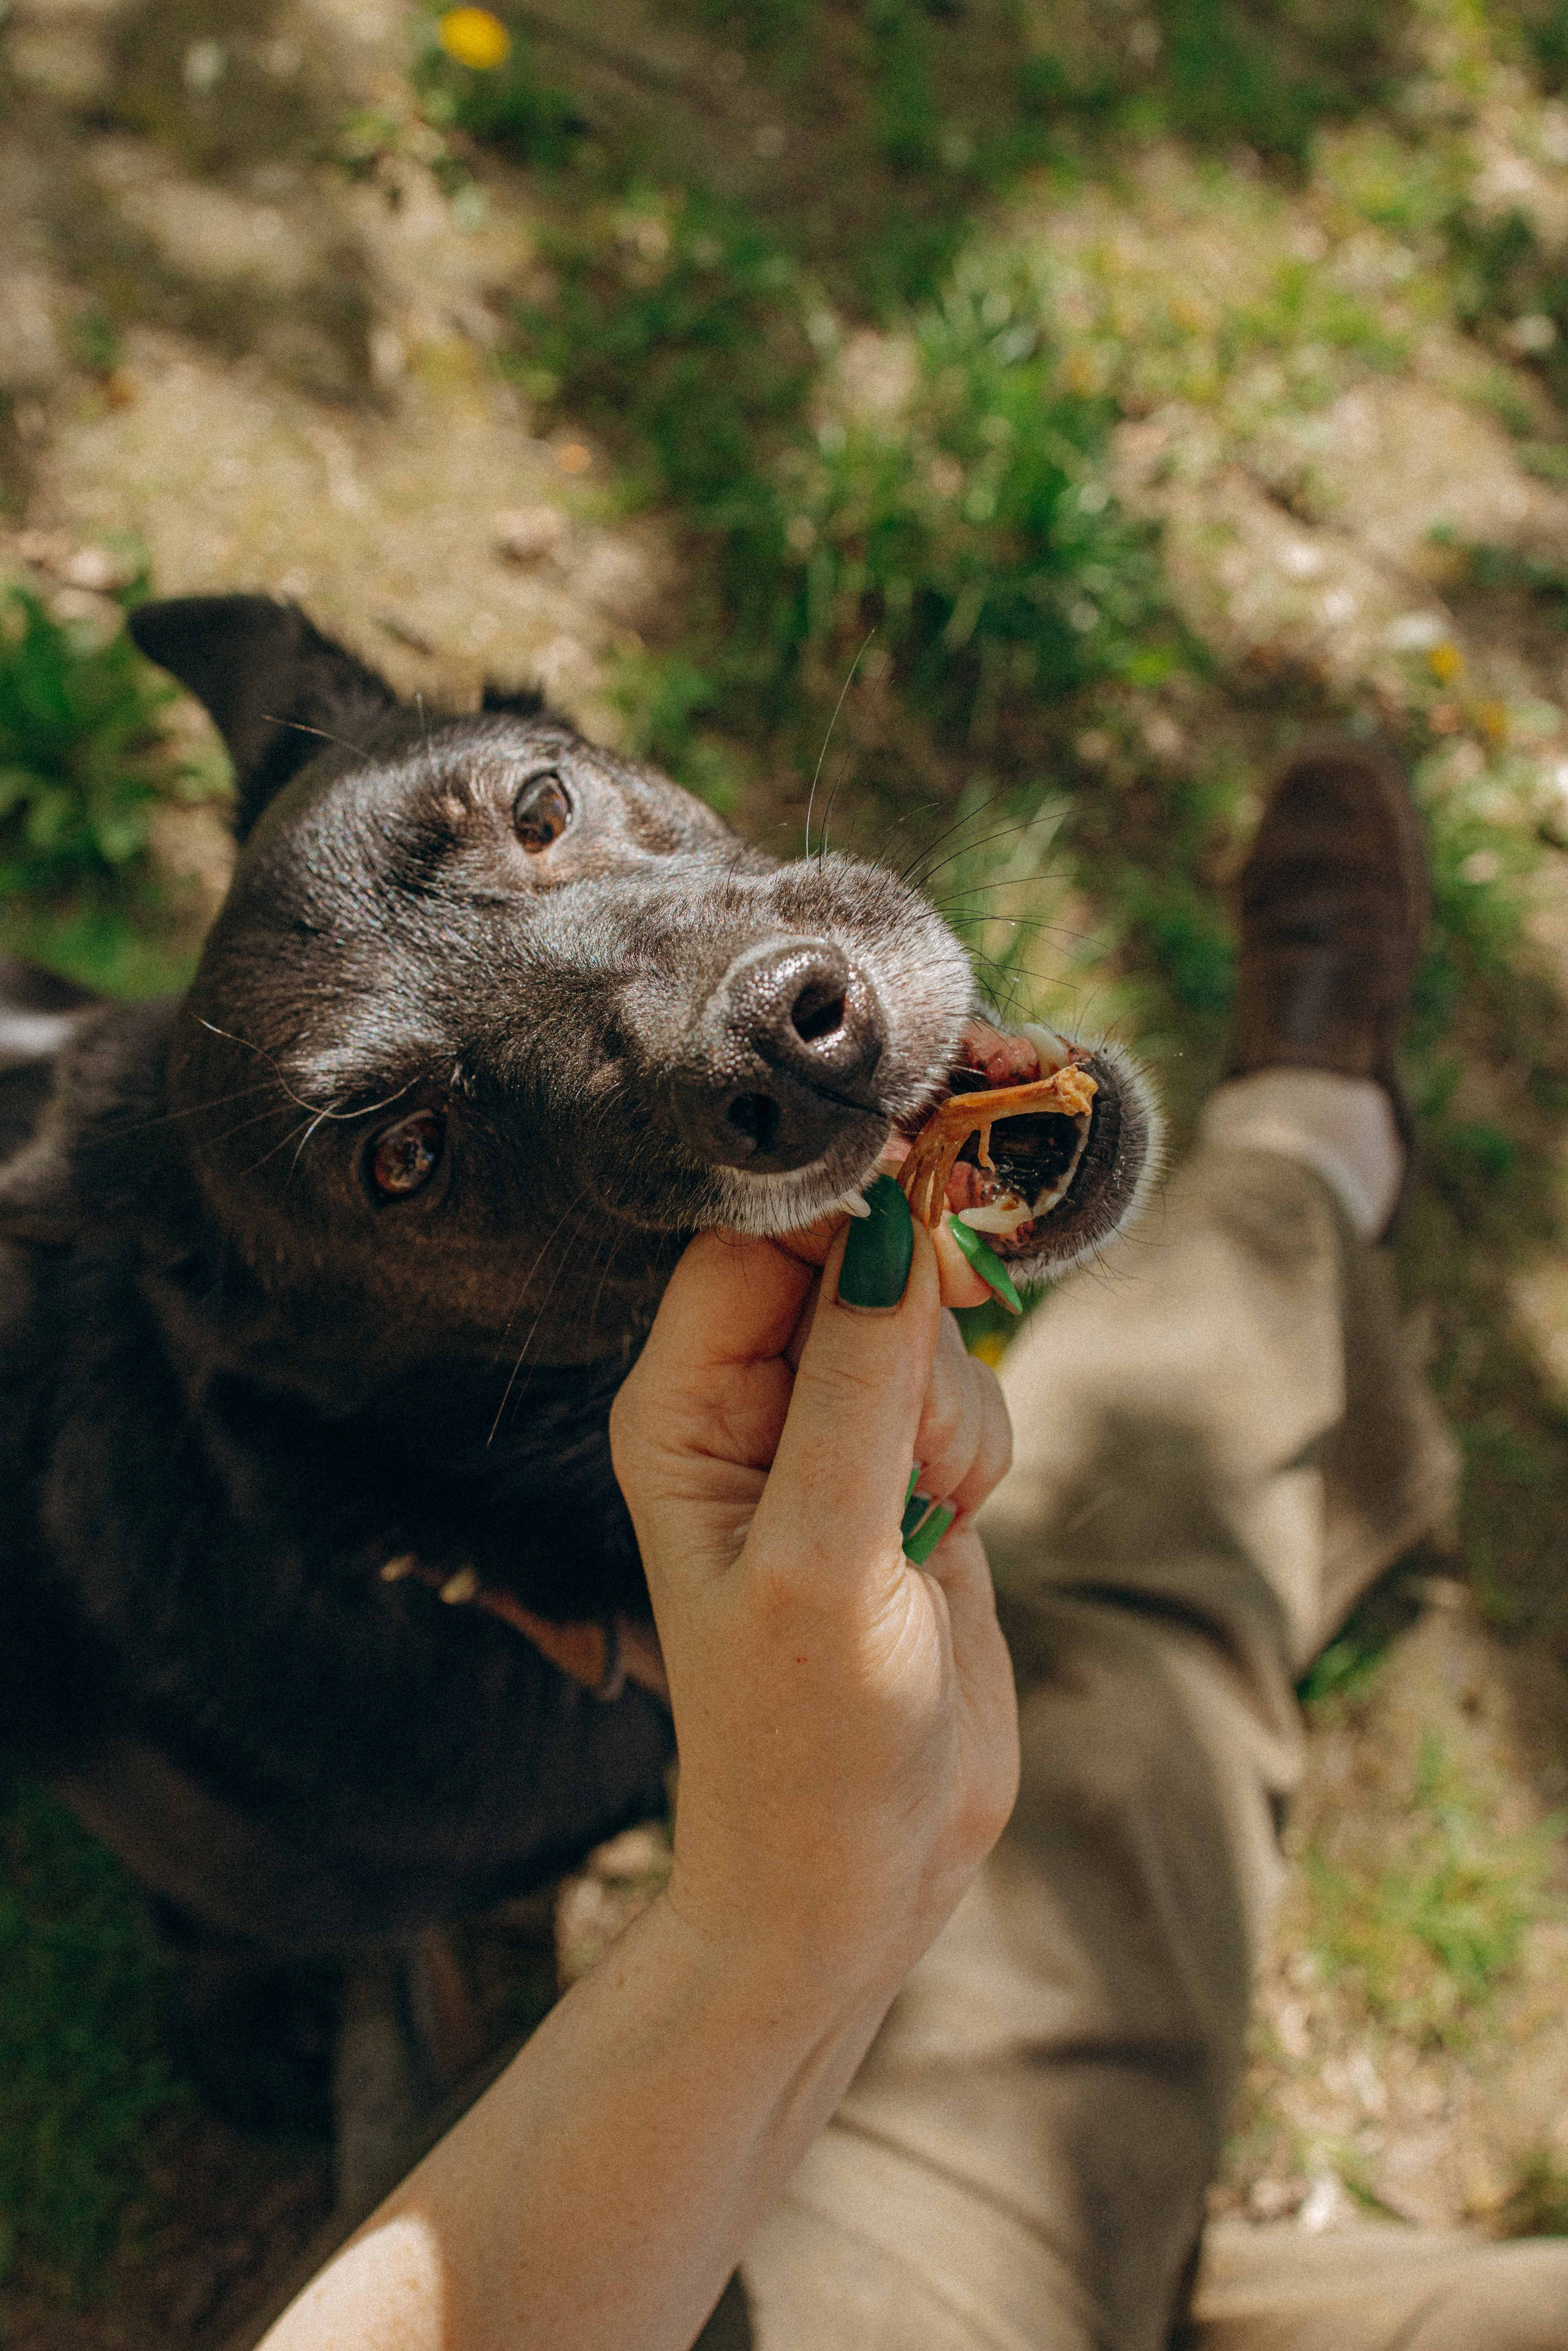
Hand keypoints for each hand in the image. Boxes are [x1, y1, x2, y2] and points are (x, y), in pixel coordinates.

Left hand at [610, 1218, 1018, 2003]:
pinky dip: (978, 1442)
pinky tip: (950, 1525)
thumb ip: (861, 1389)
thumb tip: (894, 1229)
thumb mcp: (828, 1561)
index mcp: (680, 1407)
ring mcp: (826, 1433)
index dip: (848, 1202)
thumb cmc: (806, 1739)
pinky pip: (962, 1387)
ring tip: (927, 1512)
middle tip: (920, 1426)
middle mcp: (742, 1404)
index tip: (938, 1193)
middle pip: (847, 1256)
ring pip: (920, 1321)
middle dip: (912, 1312)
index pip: (755, 1236)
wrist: (857, 1867)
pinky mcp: (901, 1468)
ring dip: (951, 1400)